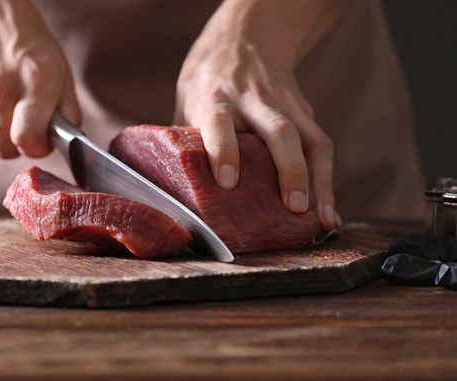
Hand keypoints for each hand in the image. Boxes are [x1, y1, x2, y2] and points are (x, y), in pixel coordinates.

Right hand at [0, 0, 79, 157]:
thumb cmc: (23, 37)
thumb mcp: (58, 65)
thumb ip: (67, 108)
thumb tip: (66, 143)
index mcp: (35, 79)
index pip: (28, 141)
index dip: (36, 147)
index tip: (38, 140)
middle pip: (3, 149)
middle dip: (14, 143)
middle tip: (19, 122)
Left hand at [174, 0, 346, 230]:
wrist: (245, 38)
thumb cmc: (207, 82)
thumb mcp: (187, 103)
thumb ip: (186, 143)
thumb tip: (177, 192)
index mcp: (216, 98)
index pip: (219, 123)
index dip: (223, 151)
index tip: (226, 182)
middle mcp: (254, 100)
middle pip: (278, 131)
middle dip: (288, 170)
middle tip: (293, 206)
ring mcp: (284, 105)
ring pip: (308, 139)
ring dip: (317, 180)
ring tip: (321, 218)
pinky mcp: (304, 112)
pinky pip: (320, 146)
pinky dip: (327, 180)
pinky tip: (328, 211)